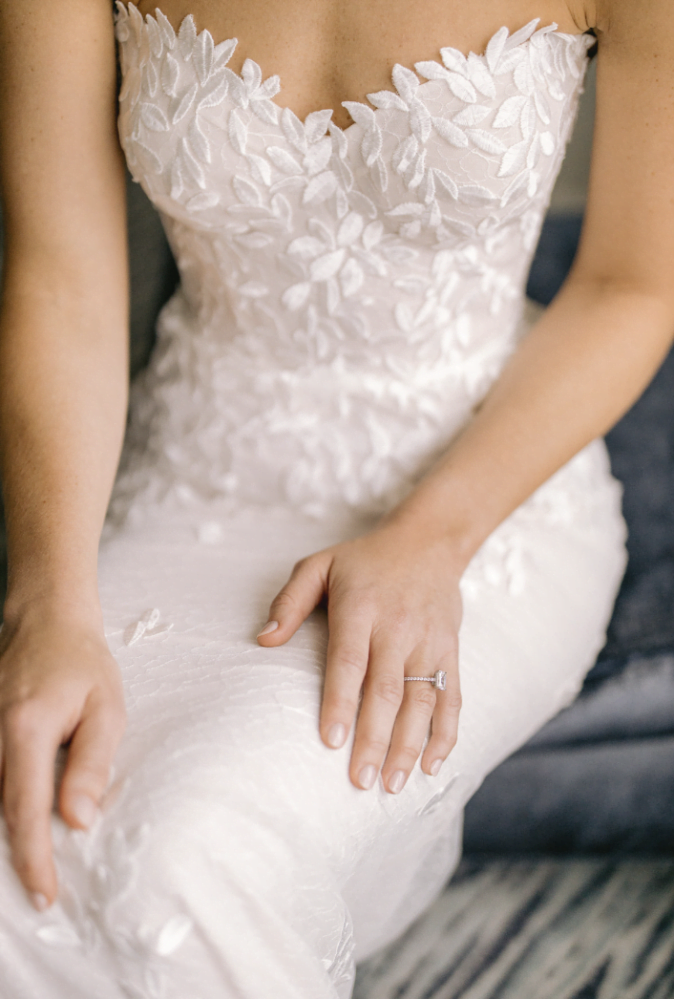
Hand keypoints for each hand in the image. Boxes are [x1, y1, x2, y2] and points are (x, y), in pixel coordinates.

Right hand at [0, 603, 125, 909]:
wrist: (47, 624)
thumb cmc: (83, 665)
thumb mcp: (106, 709)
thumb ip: (91, 764)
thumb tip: (78, 819)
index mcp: (26, 729)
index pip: (25, 809)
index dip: (33, 858)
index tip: (45, 895)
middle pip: (0, 811)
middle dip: (17, 856)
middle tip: (41, 895)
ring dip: (8, 831)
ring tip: (31, 867)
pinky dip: (3, 806)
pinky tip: (19, 824)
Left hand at [258, 522, 462, 793]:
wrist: (428, 541)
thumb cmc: (364, 560)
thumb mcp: (319, 565)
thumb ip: (289, 601)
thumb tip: (263, 640)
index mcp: (361, 608)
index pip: (349, 662)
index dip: (341, 702)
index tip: (332, 742)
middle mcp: (397, 628)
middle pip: (386, 691)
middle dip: (374, 739)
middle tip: (360, 781)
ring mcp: (428, 642)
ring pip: (421, 700)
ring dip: (409, 746)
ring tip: (392, 784)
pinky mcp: (450, 651)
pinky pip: (452, 696)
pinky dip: (445, 733)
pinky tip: (433, 764)